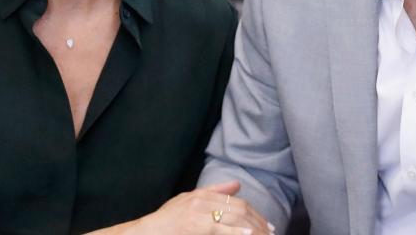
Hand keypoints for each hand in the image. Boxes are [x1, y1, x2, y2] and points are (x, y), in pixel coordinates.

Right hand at [133, 181, 274, 234]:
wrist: (144, 232)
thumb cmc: (165, 222)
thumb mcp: (188, 202)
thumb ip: (213, 192)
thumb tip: (237, 185)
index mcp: (202, 195)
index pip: (237, 203)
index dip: (255, 214)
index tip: (268, 226)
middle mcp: (202, 200)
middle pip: (239, 210)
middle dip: (258, 223)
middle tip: (271, 233)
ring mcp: (198, 212)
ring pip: (233, 218)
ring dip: (252, 228)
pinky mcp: (194, 224)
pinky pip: (219, 227)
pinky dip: (236, 231)